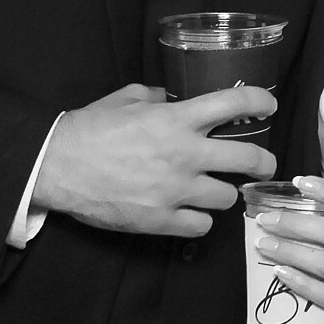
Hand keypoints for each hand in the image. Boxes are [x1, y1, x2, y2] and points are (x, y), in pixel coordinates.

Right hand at [32, 83, 277, 235]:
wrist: (54, 166)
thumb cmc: (88, 129)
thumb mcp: (126, 99)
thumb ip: (157, 98)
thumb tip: (173, 97)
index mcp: (177, 119)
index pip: (236, 104)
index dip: (260, 102)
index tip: (268, 107)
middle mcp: (185, 153)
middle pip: (250, 158)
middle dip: (264, 161)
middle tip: (263, 163)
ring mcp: (175, 190)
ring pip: (229, 197)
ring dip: (225, 192)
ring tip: (214, 189)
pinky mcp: (161, 220)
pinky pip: (202, 225)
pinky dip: (201, 220)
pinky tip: (192, 213)